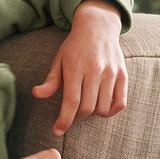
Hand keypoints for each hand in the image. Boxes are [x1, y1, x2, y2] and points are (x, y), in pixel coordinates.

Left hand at [32, 0, 126, 135]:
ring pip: (103, 108)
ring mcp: (111, 73)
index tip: (57, 130)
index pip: (71, 101)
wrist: (98, 28)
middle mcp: (95, 70)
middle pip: (87, 107)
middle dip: (76, 118)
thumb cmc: (75, 47)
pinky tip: (101, 107)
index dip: (64, 120)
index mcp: (75, 67)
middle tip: (71, 115)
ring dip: (92, 114)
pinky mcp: (123, 75)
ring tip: (85, 107)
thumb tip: (36, 94)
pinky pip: (120, 103)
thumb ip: (51, 80)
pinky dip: (110, 111)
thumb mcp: (59, 60)